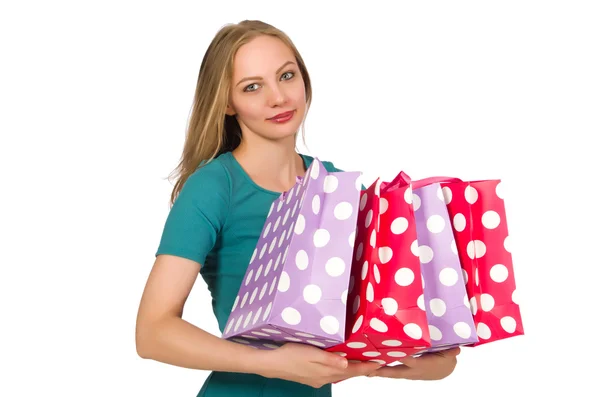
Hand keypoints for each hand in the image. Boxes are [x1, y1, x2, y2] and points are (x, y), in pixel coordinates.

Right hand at [256, 342, 381, 387]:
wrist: (272, 364)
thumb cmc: (291, 354)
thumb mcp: (311, 353)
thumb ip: (330, 359)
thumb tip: (347, 363)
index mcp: (326, 372)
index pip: (352, 371)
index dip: (367, 367)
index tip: (380, 362)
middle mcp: (324, 378)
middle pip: (348, 374)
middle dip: (363, 369)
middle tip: (376, 361)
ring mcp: (317, 379)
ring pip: (340, 375)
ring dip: (352, 369)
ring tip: (363, 362)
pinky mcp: (311, 378)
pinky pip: (331, 374)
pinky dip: (340, 370)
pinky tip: (341, 364)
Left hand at [367, 347, 460, 380]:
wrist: (445, 371)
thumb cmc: (445, 359)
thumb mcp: (449, 354)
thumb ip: (450, 350)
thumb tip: (456, 347)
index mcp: (422, 364)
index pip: (408, 359)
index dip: (399, 356)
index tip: (387, 352)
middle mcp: (413, 371)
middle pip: (395, 371)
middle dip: (381, 370)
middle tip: (368, 368)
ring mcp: (408, 374)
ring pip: (392, 373)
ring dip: (378, 372)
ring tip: (365, 370)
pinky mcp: (406, 373)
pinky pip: (393, 372)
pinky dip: (383, 370)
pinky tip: (372, 368)